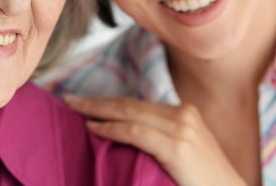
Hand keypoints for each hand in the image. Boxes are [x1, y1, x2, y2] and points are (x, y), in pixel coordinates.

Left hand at [64, 95, 246, 185]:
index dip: (110, 102)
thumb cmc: (205, 182)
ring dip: (98, 110)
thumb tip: (126, 134)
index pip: (138, 104)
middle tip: (70, 99)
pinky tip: (94, 128)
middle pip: (130, 104)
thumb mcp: (185, 153)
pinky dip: (111, 129)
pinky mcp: (178, 147)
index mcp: (185, 114)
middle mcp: (183, 115)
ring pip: (130, 113)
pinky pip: (135, 132)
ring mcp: (182, 129)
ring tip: (74, 109)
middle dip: (97, 102)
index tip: (85, 102)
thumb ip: (163, 139)